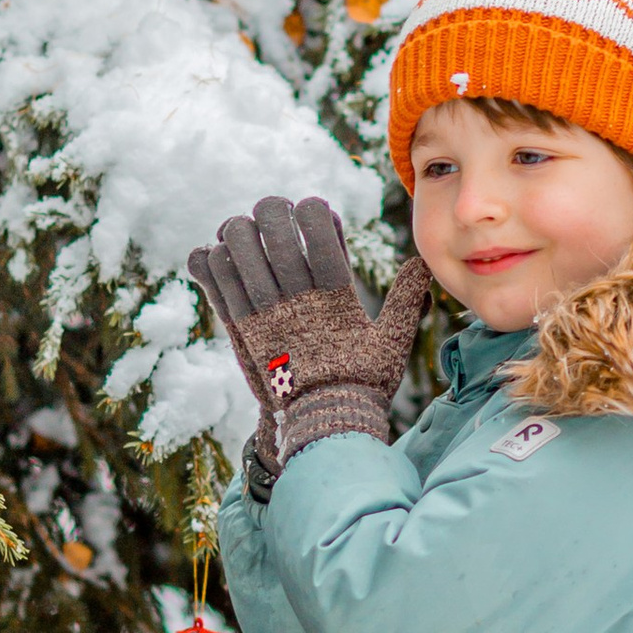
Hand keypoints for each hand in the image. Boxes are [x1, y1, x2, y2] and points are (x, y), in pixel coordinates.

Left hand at [190, 198, 427, 465]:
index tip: (314, 213)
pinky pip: (211, 276)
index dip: (313, 209)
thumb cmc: (361, 382)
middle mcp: (294, 296)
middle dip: (273, 208)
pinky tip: (220, 257)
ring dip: (238, 229)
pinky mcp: (237, 325)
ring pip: (236, 244)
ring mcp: (262, 310)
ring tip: (246, 234)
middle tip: (276, 214)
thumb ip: (406, 298)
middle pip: (272, 225)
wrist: (321, 424)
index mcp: (333, 294)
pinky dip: (209, 258)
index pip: (318, 226)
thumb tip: (423, 262)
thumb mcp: (392, 340)